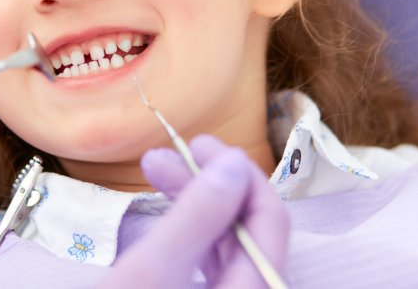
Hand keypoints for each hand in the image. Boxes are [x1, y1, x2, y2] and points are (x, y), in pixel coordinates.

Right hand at [104, 135, 288, 287]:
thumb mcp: (148, 273)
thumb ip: (194, 217)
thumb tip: (233, 162)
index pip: (269, 222)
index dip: (240, 175)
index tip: (200, 144)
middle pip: (245, 230)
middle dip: (207, 184)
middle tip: (165, 154)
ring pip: (223, 243)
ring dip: (194, 202)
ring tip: (152, 169)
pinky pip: (206, 261)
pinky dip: (186, 229)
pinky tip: (164, 209)